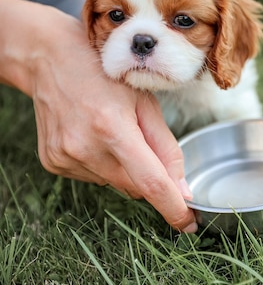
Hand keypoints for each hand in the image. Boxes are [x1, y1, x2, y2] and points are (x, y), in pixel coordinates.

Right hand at [27, 12, 197, 232]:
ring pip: (115, 184)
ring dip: (125, 168)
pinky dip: (104, 164)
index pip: (151, 183)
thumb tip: (183, 190)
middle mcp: (85, 148)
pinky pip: (94, 177)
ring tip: (113, 131)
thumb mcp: (147, 103)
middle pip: (135, 186)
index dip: (173, 208)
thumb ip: (167, 149)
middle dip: (150, 176)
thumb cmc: (106, 75)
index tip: (189, 224)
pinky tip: (95, 137)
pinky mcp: (53, 162)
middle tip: (144, 143)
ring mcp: (65, 157)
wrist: (50, 60)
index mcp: (113, 128)